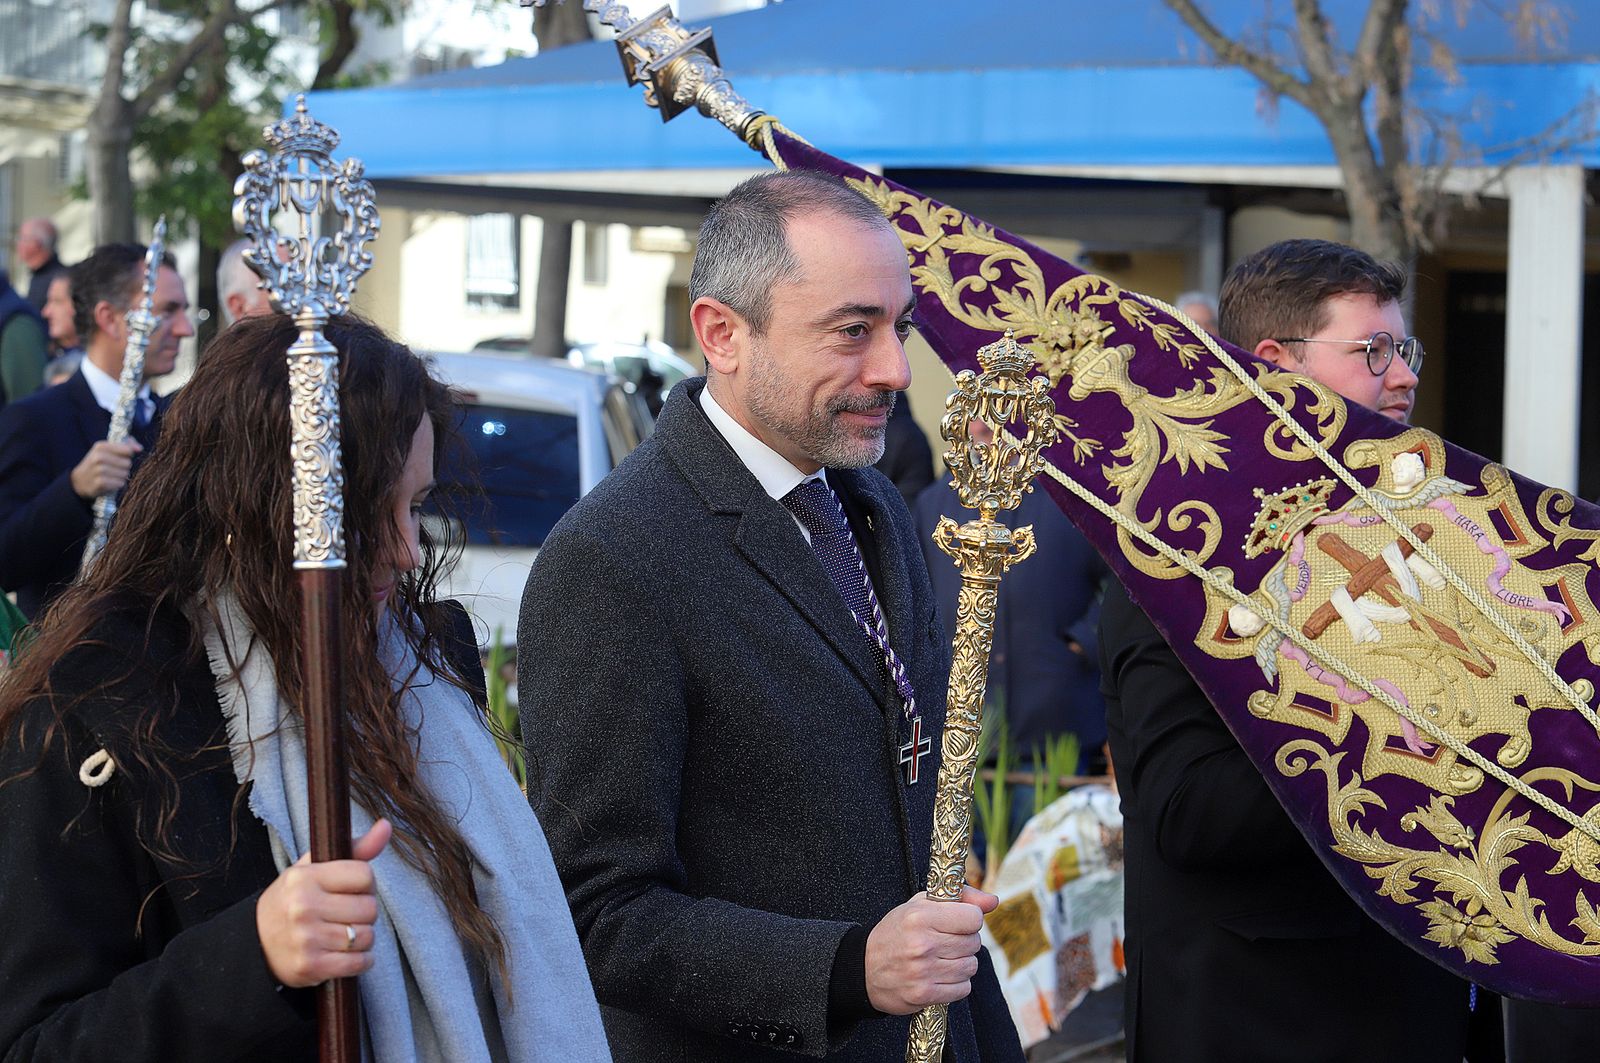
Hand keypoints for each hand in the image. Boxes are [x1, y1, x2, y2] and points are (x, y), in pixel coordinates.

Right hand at [70, 440, 141, 499]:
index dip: (129, 455)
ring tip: (110, 476)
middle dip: (124, 467)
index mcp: (101, 446)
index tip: (123, 456)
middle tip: (113, 468)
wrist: (79, 481)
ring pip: (125, 474)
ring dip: (121, 477)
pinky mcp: (100, 483)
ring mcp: (98, 470)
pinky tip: (109, 483)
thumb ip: (126, 444)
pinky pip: (120, 484)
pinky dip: (117, 485)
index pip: (128, 450)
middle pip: (128, 463)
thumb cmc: (98, 463)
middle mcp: (98, 457)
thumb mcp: (107, 450)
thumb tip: (139, 448)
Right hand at [255, 819, 391, 987]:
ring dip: (363, 939)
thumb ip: (354, 849)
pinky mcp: (311, 966)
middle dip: (364, 913)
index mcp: (305, 877)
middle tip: (346, 915)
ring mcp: (306, 938)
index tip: (352, 890)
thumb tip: (386, 826)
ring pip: (366, 936)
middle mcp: (303, 907)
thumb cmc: (292, 901)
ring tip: (344, 935)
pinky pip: (358, 963)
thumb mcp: (314, 869)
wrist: (255, 945)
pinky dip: (362, 961)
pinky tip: (348, 955)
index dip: (365, 884)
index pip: (364, 875)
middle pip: (369, 907)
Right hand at [864, 886, 997, 1013]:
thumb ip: (960, 898)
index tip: (957, 922)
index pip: (973, 918)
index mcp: (920, 916)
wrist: (864, 967)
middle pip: (974, 943)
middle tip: (945, 942)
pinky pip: (963, 989)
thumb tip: (993, 902)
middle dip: (964, 941)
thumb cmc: (897, 932)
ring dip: (961, 963)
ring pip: (971, 967)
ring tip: (942, 959)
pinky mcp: (924, 995)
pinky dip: (956, 983)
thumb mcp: (920, 904)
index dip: (969, 919)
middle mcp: (922, 944)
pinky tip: (940, 975)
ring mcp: (923, 971)